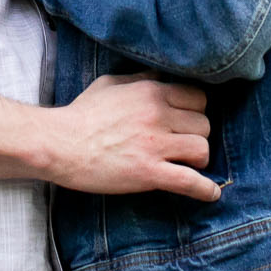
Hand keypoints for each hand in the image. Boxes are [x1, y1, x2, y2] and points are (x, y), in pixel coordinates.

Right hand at [41, 74, 218, 200]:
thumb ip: (140, 79)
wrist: (59, 143)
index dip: (195, 111)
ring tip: (186, 164)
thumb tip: (161, 77)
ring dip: (197, 159)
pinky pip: (189, 182)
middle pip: (204, 124)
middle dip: (196, 135)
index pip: (198, 97)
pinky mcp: (148, 172)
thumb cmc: (82, 114)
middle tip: (181, 144)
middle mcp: (157, 114)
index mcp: (150, 91)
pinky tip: (211, 193)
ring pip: (202, 149)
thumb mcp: (111, 83)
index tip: (186, 122)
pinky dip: (204, 189)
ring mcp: (154, 144)